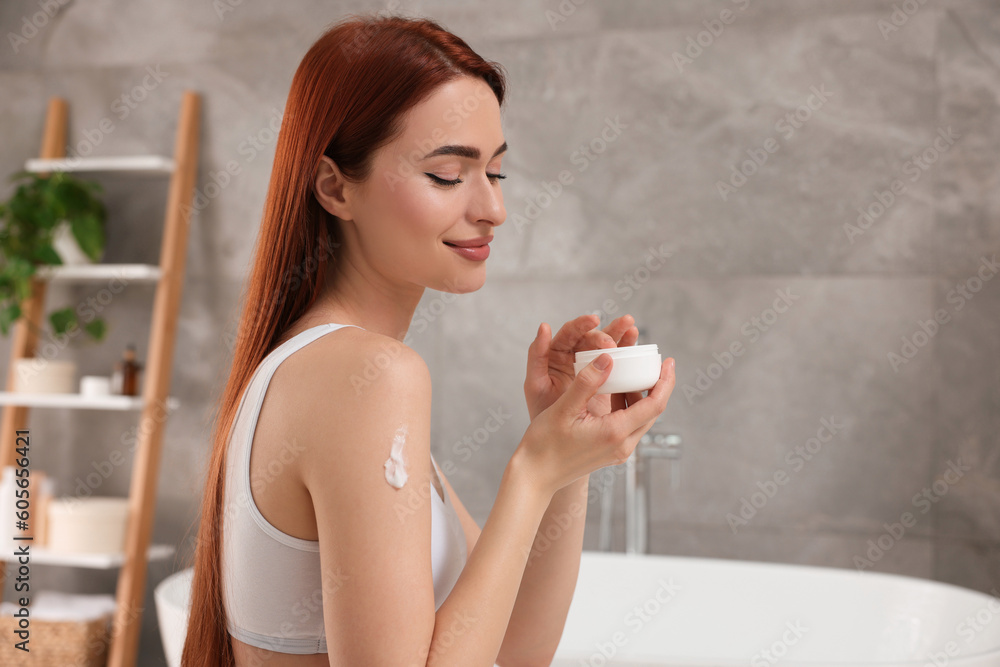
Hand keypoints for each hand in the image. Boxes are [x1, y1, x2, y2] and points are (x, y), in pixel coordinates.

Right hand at [517, 350, 676, 495]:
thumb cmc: (544, 444)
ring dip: (640, 396)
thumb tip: (609, 357)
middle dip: (656, 386)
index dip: (665, 381)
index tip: (669, 361)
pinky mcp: (610, 453)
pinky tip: (614, 392)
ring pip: (641, 419)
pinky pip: (628, 426)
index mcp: (615, 433)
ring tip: (629, 373)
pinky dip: (627, 407)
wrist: (535, 476)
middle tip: (652, 363)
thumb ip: (588, 382)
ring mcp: (618, 452)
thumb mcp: (564, 408)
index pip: (655, 404)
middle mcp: (622, 446)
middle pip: (653, 412)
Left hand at [524, 313, 641, 421]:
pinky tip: (638, 351)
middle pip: (593, 338)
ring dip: (621, 336)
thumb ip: (537, 356)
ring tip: (632, 329)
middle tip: (611, 344)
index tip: (593, 320)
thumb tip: (544, 326)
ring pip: (609, 348)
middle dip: (605, 333)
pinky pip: (619, 366)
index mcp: (556, 353)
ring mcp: (592, 369)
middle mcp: (575, 357)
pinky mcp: (606, 382)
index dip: (581, 324)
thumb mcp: (535, 384)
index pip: (571, 333)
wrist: (553, 442)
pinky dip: (628, 357)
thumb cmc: (540, 411)